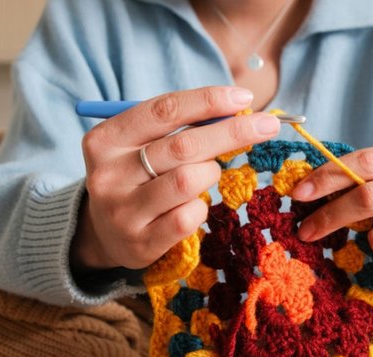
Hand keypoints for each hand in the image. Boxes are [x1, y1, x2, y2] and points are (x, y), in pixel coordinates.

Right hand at [71, 86, 279, 272]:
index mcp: (106, 140)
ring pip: (188, 181)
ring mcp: (123, 211)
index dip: (208, 101)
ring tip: (207, 174)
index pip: (164, 111)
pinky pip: (188, 217)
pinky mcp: (140, 242)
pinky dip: (201, 207)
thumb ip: (178, 129)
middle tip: (267, 126)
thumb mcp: (141, 147)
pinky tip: (194, 205)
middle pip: (183, 145)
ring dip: (211, 173)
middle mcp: (108, 174)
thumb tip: (235, 111)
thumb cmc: (135, 179)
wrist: (105, 235)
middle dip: (231, 132)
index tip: (244, 98)